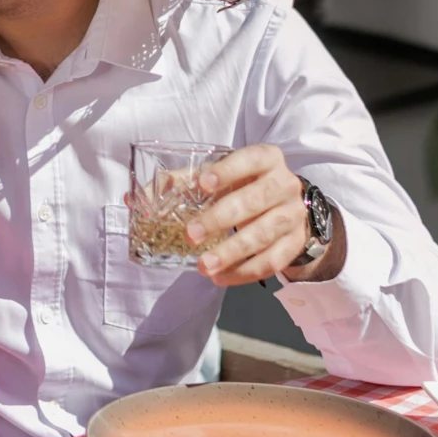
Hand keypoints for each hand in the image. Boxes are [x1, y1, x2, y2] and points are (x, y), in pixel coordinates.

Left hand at [191, 145, 341, 286]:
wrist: (286, 206)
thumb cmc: (245, 186)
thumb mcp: (222, 176)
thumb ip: (186, 182)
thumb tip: (141, 199)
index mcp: (267, 159)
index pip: (250, 159)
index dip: (227, 171)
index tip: (202, 184)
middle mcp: (285, 184)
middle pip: (255, 201)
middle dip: (220, 219)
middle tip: (191, 234)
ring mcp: (293, 215)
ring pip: (263, 235)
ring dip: (231, 252)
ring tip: (204, 265)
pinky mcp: (295, 243)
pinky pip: (272, 261)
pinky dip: (244, 272)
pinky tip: (221, 277)